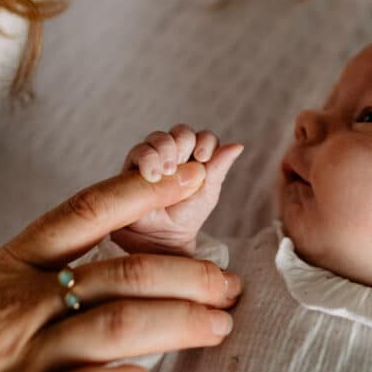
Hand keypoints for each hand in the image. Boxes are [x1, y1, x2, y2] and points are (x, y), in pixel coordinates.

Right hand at [0, 164, 240, 371]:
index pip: (85, 213)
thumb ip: (19, 283)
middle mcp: (13, 302)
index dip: (143, 188)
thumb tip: (79, 279)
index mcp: (2, 266)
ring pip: (114, 329)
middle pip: (120, 272)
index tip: (189, 171)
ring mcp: (14, 354)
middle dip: (184, 272)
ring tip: (217, 324)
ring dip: (175, 323)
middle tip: (227, 281)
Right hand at [111, 124, 243, 255]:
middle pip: (181, 132)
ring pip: (159, 137)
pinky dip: (147, 158)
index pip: (204, 137)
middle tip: (182, 163)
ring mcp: (154, 159)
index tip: (202, 158)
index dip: (205, 142)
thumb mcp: (208, 192)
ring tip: (167, 172)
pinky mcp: (132, 166)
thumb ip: (219, 167)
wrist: (160, 239)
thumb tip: (238, 145)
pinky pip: (139, 151)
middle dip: (184, 143)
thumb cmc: (186, 217)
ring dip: (165, 149)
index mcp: (196, 158)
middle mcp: (175, 154)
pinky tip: (153, 175)